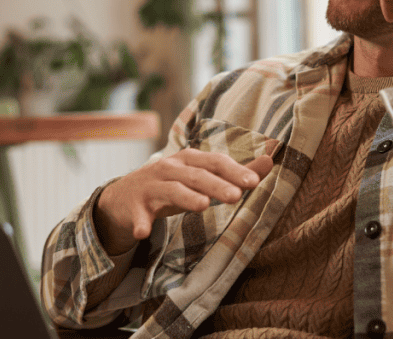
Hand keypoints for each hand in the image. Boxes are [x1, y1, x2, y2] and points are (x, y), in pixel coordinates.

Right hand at [94, 149, 272, 254]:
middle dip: (216, 185)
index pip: (215, 162)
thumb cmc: (170, 185)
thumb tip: (270, 161)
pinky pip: (137, 216)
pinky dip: (140, 223)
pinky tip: (143, 233)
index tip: (253, 182)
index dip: (234, 170)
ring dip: (186, 197)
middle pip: (196, 175)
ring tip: (203, 205)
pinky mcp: (133, 206)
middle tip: (236, 196)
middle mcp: (170, 168)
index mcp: (190, 160)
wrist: (121, 198)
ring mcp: (150, 187)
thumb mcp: (201, 176)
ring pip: (171, 190)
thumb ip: (235, 172)